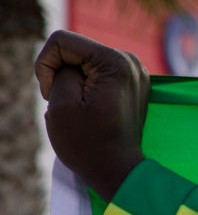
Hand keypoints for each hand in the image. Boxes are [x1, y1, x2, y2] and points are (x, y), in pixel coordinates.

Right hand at [36, 30, 149, 200]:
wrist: (118, 173)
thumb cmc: (87, 143)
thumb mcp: (60, 101)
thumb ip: (60, 68)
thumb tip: (70, 60)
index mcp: (116, 62)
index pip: (61, 41)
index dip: (46, 66)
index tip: (52, 95)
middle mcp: (131, 61)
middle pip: (73, 49)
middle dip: (60, 73)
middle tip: (67, 104)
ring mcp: (135, 73)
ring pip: (82, 61)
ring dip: (72, 81)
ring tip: (79, 109)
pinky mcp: (132, 84)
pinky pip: (96, 73)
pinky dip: (85, 87)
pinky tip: (89, 108)